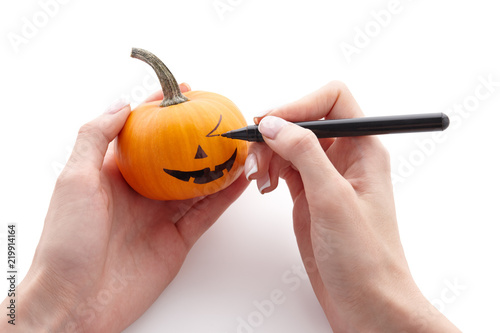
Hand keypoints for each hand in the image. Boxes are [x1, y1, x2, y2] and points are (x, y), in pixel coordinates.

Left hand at [0, 84, 248, 331]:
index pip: (142, 133)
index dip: (161, 110)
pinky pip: (206, 214)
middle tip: (220, 115)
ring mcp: (160, 216)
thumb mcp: (74, 179)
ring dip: (218, 165)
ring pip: (197, 184)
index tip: (183, 90)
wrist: (75, 302)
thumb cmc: (67, 242)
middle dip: (197, 136)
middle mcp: (140, 192)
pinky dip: (225, 197)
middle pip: (175, 157)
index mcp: (113, 174)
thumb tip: (122, 105)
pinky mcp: (177, 240)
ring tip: (239, 144)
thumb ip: (95, 138)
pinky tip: (240, 180)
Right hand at [245, 81, 459, 331]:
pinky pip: (284, 168)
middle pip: (305, 121)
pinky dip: (268, 170)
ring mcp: (325, 177)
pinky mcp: (309, 196)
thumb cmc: (366, 258)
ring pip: (290, 145)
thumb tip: (273, 123)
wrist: (367, 303)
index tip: (270, 123)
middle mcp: (346, 158)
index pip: (333, 101)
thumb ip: (304, 153)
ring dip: (267, 153)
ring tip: (257, 177)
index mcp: (364, 149)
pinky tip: (263, 185)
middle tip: (255, 154)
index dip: (300, 105)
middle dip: (276, 132)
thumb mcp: (334, 199)